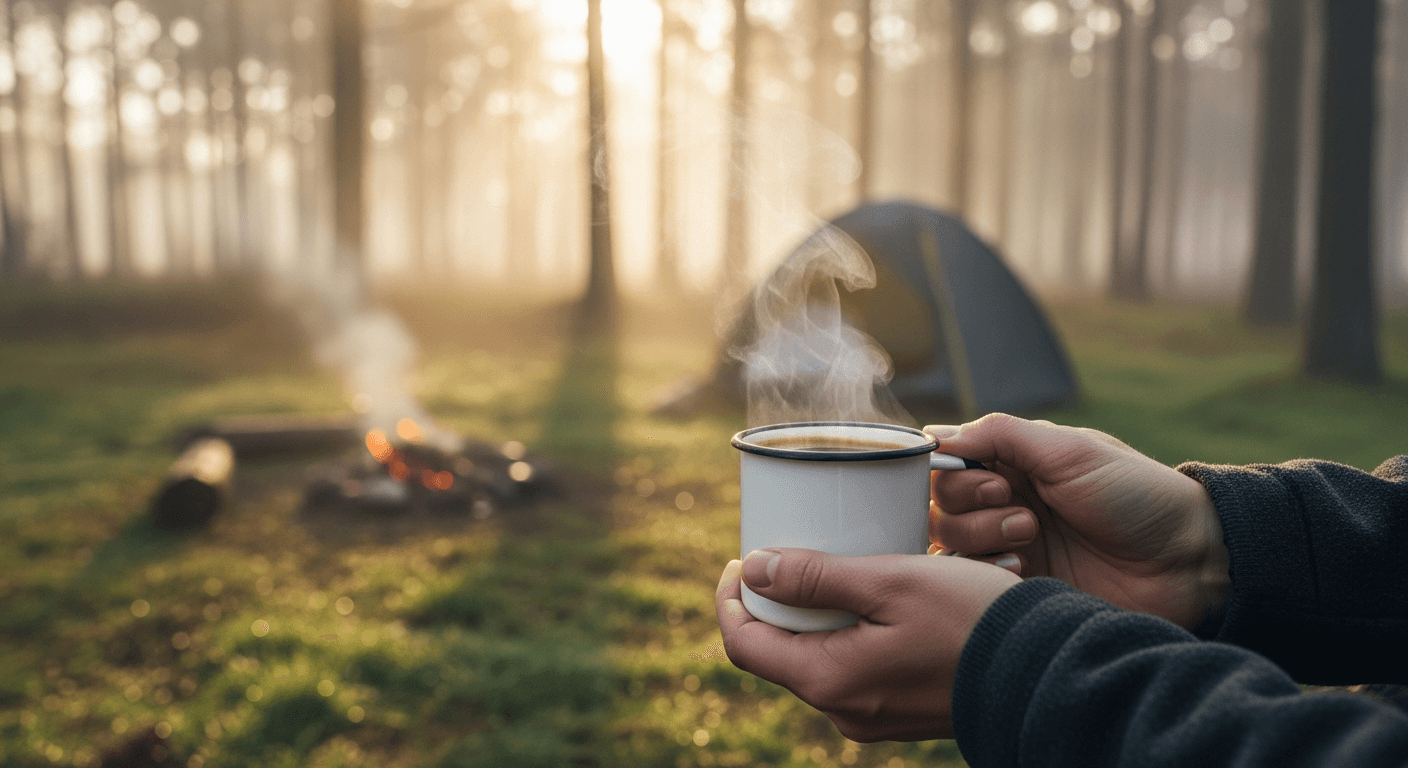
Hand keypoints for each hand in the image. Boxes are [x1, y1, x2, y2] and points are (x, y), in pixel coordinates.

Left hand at [715, 548, 1019, 740]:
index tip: (741, 557)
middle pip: (778, 652)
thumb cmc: (970, 619)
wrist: (1046, 669)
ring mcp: (872, 715)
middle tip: (788, 551)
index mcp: (828, 680)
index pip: (744, 644)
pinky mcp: (899, 710)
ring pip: (816, 659)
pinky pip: (852, 669)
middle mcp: (843, 709)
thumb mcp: (889, 581)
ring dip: (812, 615)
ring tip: (830, 565)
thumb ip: (815, 577)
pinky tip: (868, 597)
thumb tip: (753, 570)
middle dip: (773, 602)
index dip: (730, 599)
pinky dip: (845, 631)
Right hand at [926, 413, 1229, 629]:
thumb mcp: (1069, 450)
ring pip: (949, 542)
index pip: (950, 463)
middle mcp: (1004, 502)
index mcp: (1015, 463)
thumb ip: (1001, 435)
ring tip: (1030, 536)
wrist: (1184, 560)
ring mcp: (1009, 546)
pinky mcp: (1018, 587)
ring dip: (981, 536)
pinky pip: (969, 582)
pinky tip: (1022, 569)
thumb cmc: (1135, 494)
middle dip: (971, 507)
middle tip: (1022, 511)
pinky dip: (985, 572)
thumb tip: (937, 436)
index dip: (956, 473)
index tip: (995, 481)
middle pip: (941, 504)